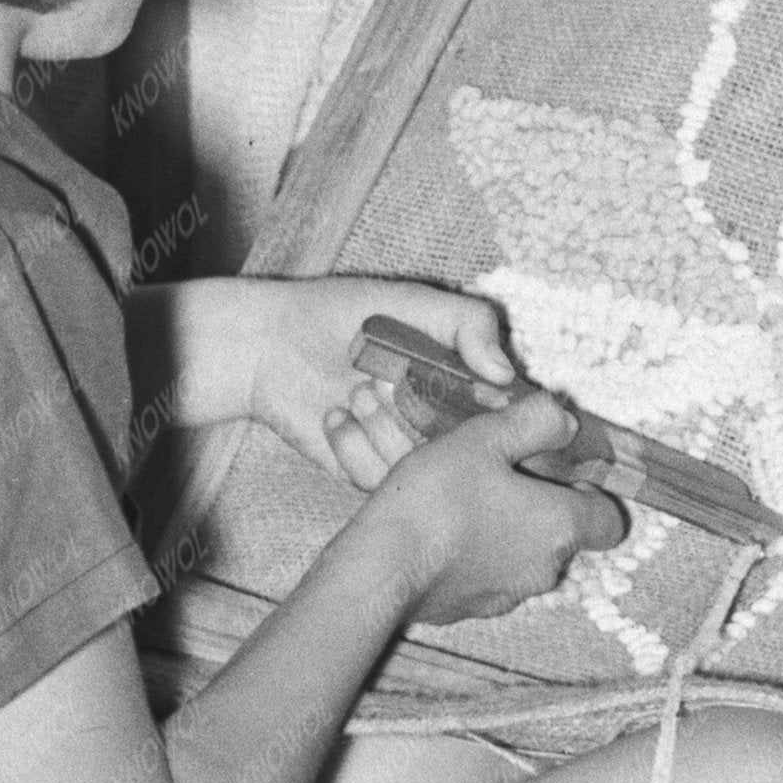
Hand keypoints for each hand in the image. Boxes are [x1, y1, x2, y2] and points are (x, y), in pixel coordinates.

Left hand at [212, 275, 524, 480]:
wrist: (273, 343)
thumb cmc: (345, 313)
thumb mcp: (414, 302)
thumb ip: (471, 323)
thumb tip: (505, 375)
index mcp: (466, 382)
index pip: (509, 413)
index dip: (504, 412)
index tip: (480, 395)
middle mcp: (444, 424)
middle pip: (473, 452)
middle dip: (440, 423)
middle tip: (398, 383)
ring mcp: (406, 453)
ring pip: (425, 469)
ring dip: (389, 427)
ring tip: (360, 388)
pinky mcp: (368, 474)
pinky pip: (377, 480)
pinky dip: (355, 445)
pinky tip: (335, 412)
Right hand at [356, 387, 628, 627]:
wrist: (379, 569)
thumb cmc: (438, 499)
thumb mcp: (485, 438)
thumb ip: (535, 423)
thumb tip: (567, 422)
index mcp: (560, 529)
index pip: (609, 521)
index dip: (592, 493)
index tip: (565, 472)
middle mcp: (542, 571)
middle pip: (561, 536)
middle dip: (539, 505)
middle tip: (504, 473)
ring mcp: (503, 597)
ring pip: (520, 555)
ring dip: (503, 529)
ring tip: (466, 496)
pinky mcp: (466, 611)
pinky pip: (484, 574)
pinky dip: (473, 553)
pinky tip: (442, 527)